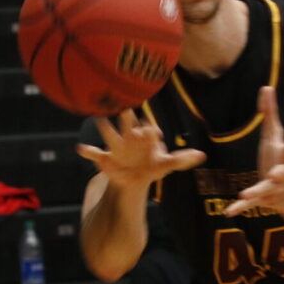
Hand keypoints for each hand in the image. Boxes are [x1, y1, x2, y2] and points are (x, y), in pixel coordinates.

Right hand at [76, 109, 204, 188]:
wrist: (134, 178)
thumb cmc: (152, 166)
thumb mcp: (167, 164)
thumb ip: (182, 160)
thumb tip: (202, 155)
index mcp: (146, 136)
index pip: (149, 128)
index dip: (151, 130)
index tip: (152, 132)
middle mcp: (130, 137)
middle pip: (127, 123)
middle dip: (126, 116)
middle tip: (124, 105)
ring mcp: (117, 146)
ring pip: (109, 133)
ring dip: (104, 126)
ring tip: (98, 118)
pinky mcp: (106, 158)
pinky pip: (95, 153)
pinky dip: (88, 151)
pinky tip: (81, 149)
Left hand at [225, 86, 283, 217]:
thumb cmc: (279, 161)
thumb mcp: (275, 137)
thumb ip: (270, 114)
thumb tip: (266, 87)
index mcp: (280, 149)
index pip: (275, 126)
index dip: (270, 108)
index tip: (267, 90)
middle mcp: (282, 166)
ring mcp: (275, 184)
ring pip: (268, 186)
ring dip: (260, 188)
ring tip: (250, 191)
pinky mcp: (264, 198)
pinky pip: (251, 203)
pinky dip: (240, 206)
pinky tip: (229, 211)